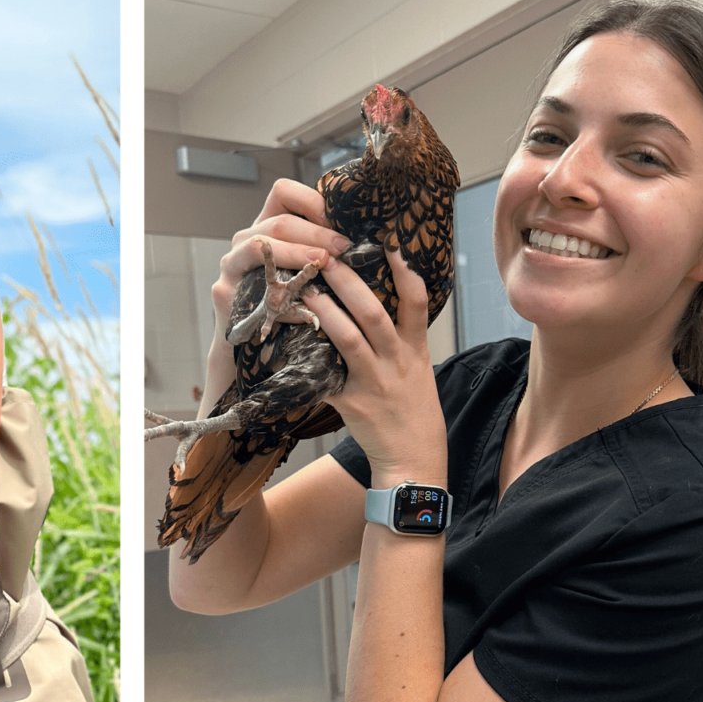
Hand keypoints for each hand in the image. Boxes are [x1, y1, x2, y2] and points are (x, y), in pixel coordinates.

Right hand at [202, 179, 352, 409]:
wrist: (254, 345)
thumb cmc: (290, 303)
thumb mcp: (307, 269)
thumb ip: (324, 248)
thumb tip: (376, 236)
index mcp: (268, 225)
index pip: (285, 193)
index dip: (314, 201)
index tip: (344, 219)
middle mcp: (245, 239)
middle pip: (279, 221)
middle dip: (315, 232)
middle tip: (344, 246)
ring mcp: (230, 264)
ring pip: (261, 244)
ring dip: (297, 252)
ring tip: (324, 263)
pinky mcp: (224, 292)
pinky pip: (252, 285)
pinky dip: (282, 293)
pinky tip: (305, 305)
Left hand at [301, 246, 446, 482]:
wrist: (414, 458)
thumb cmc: (412, 410)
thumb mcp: (418, 369)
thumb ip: (402, 339)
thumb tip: (377, 304)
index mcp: (415, 349)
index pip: (417, 302)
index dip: (405, 272)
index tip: (391, 243)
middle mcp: (397, 360)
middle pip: (373, 312)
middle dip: (349, 282)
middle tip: (327, 256)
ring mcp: (374, 381)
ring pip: (347, 338)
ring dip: (323, 311)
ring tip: (304, 290)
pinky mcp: (352, 403)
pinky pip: (323, 376)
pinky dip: (304, 360)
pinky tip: (284, 343)